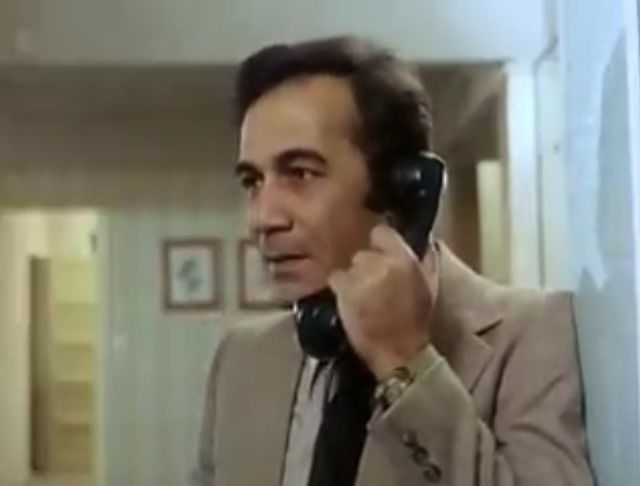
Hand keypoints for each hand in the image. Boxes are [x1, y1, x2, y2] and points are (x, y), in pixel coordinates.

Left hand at [328, 224, 436, 378]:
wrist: (399, 351)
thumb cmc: (416, 322)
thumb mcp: (428, 287)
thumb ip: (424, 262)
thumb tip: (424, 243)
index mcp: (403, 259)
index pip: (381, 233)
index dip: (379, 243)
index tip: (379, 253)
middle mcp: (381, 263)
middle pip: (364, 252)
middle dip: (366, 265)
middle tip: (371, 282)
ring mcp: (360, 275)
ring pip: (349, 266)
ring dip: (353, 278)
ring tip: (360, 295)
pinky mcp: (344, 290)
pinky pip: (336, 278)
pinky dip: (339, 287)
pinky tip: (348, 300)